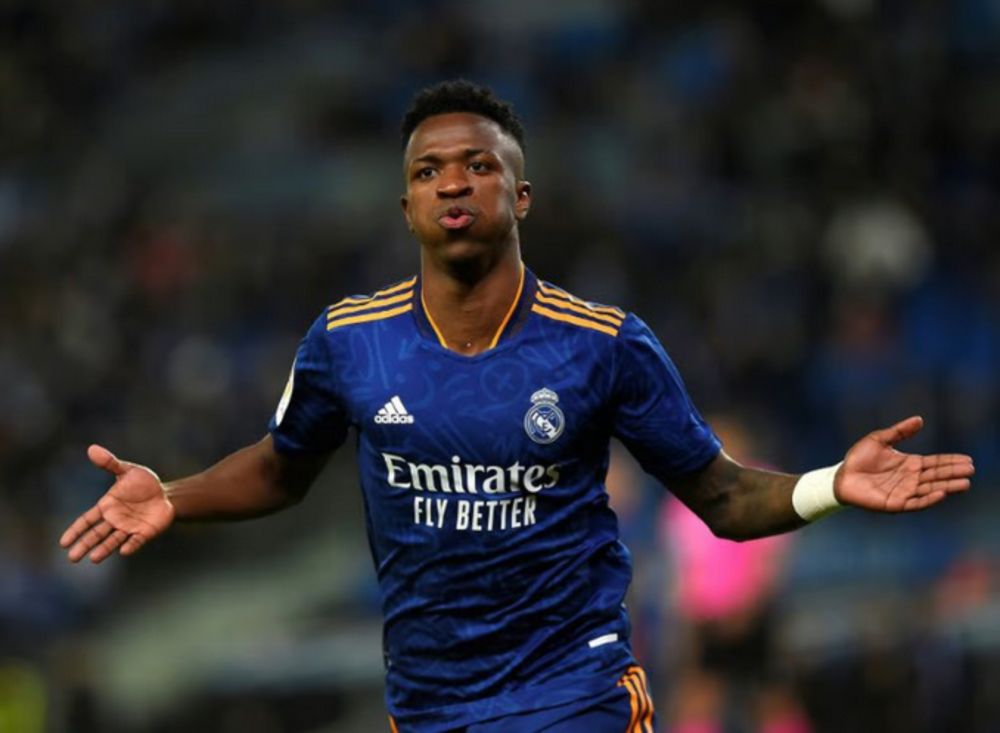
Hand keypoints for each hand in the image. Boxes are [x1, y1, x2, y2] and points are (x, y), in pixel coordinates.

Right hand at [60, 445, 175, 562]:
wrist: (166, 495)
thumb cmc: (144, 484)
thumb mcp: (128, 470)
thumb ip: (110, 463)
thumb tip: (91, 449)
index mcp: (107, 507)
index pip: (86, 520)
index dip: (75, 531)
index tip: (63, 543)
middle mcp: (115, 520)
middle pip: (96, 534)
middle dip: (84, 545)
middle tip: (72, 558)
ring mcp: (130, 528)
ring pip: (114, 541)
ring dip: (104, 549)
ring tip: (94, 559)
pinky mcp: (145, 532)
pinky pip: (136, 541)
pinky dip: (130, 546)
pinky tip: (124, 551)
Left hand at [835, 416, 973, 511]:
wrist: (841, 476)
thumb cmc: (859, 458)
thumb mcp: (879, 440)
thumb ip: (899, 431)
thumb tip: (920, 419)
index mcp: (909, 464)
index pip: (935, 462)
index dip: (951, 461)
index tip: (968, 460)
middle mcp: (910, 479)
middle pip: (936, 475)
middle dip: (953, 473)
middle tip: (971, 469)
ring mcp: (904, 492)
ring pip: (930, 489)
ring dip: (947, 486)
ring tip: (964, 483)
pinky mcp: (895, 504)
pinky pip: (915, 502)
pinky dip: (928, 498)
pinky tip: (940, 493)